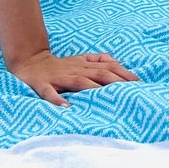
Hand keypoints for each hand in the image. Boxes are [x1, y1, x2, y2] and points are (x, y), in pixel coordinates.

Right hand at [8, 48, 138, 105]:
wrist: (29, 62)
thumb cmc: (59, 65)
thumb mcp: (81, 60)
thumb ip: (99, 60)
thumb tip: (119, 63)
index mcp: (84, 65)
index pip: (108, 67)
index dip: (124, 74)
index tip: (139, 83)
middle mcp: (74, 70)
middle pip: (98, 74)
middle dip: (116, 82)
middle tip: (130, 92)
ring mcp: (59, 78)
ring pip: (79, 82)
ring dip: (93, 89)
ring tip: (107, 99)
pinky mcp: (42, 85)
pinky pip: (49, 93)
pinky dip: (57, 99)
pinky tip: (66, 107)